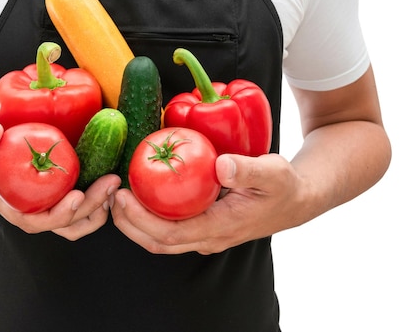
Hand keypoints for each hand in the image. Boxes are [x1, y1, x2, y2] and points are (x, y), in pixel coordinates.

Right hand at [0, 105, 119, 239]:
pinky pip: (80, 205)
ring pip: (75, 221)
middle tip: (109, 184)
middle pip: (62, 224)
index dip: (58, 215)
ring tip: (113, 186)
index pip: (34, 221)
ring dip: (97, 208)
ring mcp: (45, 201)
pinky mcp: (57, 191)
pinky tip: (109, 180)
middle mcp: (28, 207)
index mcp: (8, 202)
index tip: (76, 197)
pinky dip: (97, 199)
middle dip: (89, 208)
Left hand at [111, 153, 303, 254]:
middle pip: (158, 242)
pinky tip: (140, 194)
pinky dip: (148, 216)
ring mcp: (206, 233)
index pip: (172, 234)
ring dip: (135, 222)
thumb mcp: (272, 173)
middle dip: (129, 223)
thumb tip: (221, 166)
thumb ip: (248, 170)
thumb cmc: (284, 186)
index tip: (122, 197)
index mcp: (221, 227)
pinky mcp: (204, 225)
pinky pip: (169, 227)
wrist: (297, 200)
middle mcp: (209, 236)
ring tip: (117, 196)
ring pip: (161, 239)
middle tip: (110, 195)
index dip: (141, 219)